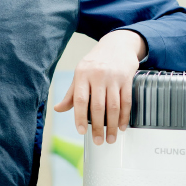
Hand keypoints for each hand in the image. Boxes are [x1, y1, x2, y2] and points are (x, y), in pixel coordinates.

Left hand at [53, 30, 145, 144]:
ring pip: (113, 106)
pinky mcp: (127, 79)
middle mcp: (97, 75)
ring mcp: (113, 77)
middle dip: (98, 127)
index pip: (79, 99)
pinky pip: (125, 101)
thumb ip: (71, 93)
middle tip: (98, 141)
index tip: (81, 132)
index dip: (79, 117)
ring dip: (112, 126)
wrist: (117, 44)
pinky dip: (124, 116)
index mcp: (82, 74)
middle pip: (97, 106)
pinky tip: (121, 126)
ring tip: (111, 138)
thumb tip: (58, 109)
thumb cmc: (95, 62)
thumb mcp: (80, 73)